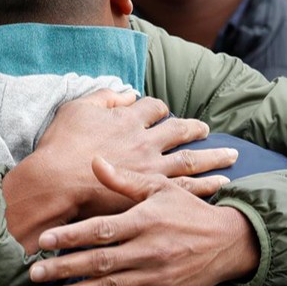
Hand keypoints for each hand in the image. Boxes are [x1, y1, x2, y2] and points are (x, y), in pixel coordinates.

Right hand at [2, 90, 236, 252]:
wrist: (56, 184)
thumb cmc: (61, 147)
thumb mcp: (75, 108)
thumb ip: (103, 97)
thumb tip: (124, 92)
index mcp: (129, 119)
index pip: (153, 107)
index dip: (159, 108)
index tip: (162, 111)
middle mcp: (146, 141)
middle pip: (180, 131)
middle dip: (194, 128)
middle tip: (206, 129)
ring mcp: (152, 168)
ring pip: (191, 160)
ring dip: (213, 156)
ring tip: (229, 155)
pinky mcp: (152, 193)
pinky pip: (188, 188)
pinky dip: (207, 185)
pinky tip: (221, 184)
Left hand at [28, 157, 258, 285]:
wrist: (229, 243)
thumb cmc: (189, 211)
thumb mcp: (160, 188)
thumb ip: (124, 180)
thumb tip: (94, 161)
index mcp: (143, 222)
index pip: (101, 229)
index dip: (71, 235)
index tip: (45, 239)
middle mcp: (146, 251)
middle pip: (98, 262)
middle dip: (64, 269)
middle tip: (34, 274)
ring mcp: (153, 278)